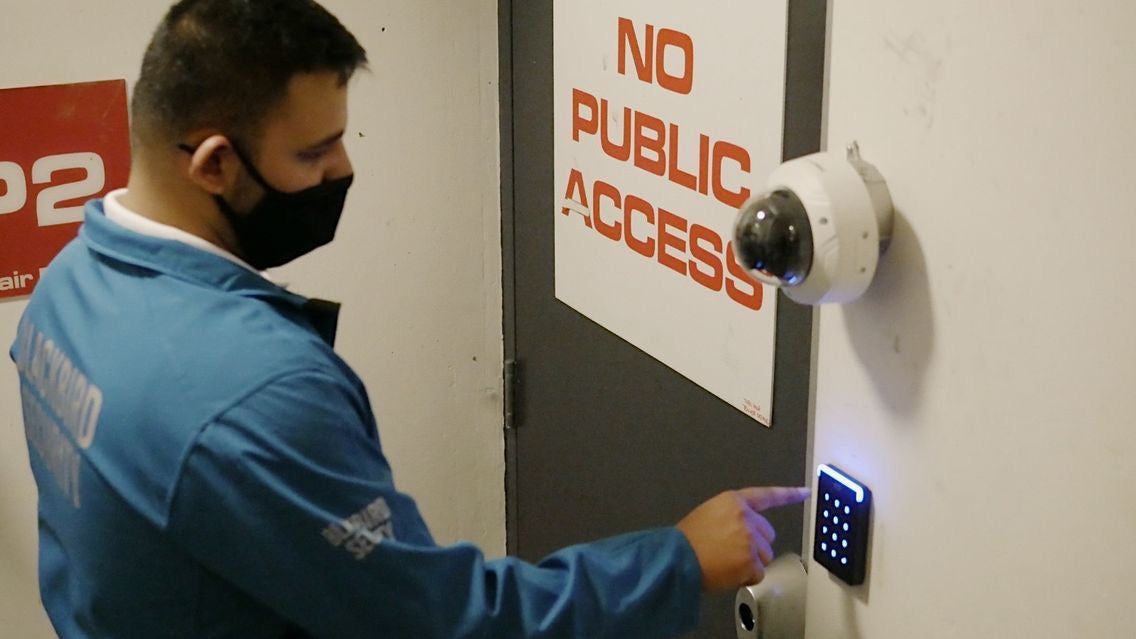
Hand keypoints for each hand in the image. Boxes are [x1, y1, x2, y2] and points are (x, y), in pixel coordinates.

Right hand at [675, 486, 809, 591]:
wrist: (676, 559)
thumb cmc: (686, 540)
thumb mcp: (708, 515)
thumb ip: (731, 517)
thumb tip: (744, 532)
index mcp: (733, 501)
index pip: (766, 496)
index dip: (788, 494)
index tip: (806, 492)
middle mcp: (745, 517)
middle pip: (767, 534)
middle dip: (756, 544)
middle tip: (731, 551)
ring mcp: (750, 540)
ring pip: (765, 555)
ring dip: (752, 562)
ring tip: (727, 562)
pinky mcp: (751, 561)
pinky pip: (758, 573)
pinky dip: (747, 576)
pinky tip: (729, 573)